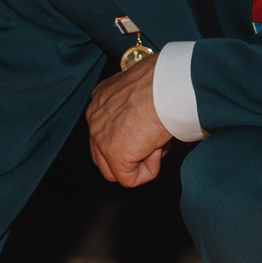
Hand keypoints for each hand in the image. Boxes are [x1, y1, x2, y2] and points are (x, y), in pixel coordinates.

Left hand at [86, 59, 170, 186]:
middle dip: (130, 155)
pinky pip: (129, 179)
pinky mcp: (114, 155)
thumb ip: (133, 109)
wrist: (167, 86)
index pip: (105, 132)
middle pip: (104, 154)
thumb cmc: (163, 82)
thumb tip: (145, 126)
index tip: (149, 127)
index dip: (130, 137)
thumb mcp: (141, 91)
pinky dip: (148, 171)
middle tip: (153, 141)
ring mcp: (101, 137)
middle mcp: (94, 117)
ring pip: (114, 170)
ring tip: (157, 144)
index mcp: (100, 99)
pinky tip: (157, 148)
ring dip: (139, 164)